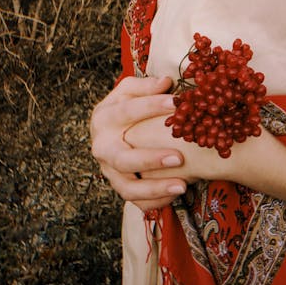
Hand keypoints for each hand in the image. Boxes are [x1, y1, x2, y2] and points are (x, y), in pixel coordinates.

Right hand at [90, 75, 186, 211]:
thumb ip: (146, 86)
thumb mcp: (130, 90)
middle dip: (150, 159)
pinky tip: (176, 193)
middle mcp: (102, 148)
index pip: (127, 112)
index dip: (151, 106)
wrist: (108, 130)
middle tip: (179, 158)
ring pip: (127, 188)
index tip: (176, 103)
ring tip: (183, 185)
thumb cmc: (124, 105)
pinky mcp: (119, 187)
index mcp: (104, 118)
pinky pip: (136, 202)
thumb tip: (166, 82)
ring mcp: (109, 171)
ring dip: (155, 188)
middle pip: (122, 159)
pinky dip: (156, 201)